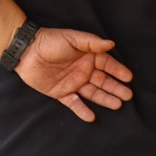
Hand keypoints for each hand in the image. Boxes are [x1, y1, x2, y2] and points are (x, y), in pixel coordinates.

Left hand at [15, 28, 135, 122]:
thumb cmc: (50, 41)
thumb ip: (91, 42)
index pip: (107, 64)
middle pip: (103, 81)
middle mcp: (83, 70)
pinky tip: (92, 117)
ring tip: (117, 105)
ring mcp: (73, 82)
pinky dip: (82, 110)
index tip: (128, 78)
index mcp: (87, 56)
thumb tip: (111, 43)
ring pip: (92, 93)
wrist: (26, 52)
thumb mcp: (72, 38)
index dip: (118, 71)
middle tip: (128, 96)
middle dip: (115, 88)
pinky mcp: (61, 93)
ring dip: (105, 99)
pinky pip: (73, 103)